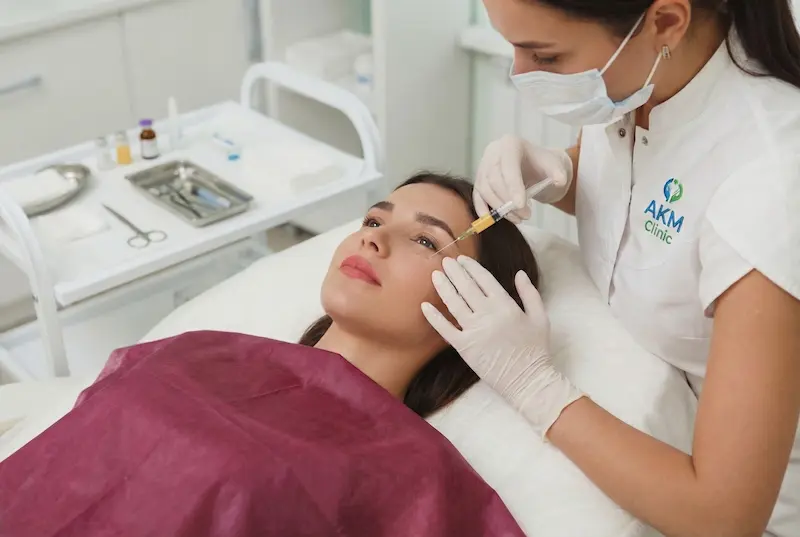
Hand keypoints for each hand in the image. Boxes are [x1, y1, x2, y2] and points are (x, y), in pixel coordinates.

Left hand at [422, 256, 583, 438]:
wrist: (528, 380)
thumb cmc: (536, 350)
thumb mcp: (540, 317)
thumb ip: (530, 293)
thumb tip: (519, 273)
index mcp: (506, 305)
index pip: (484, 279)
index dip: (471, 267)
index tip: (462, 260)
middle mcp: (488, 315)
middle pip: (466, 287)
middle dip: (454, 272)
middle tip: (445, 261)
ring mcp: (474, 331)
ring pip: (454, 303)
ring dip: (443, 287)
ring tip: (435, 275)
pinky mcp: (464, 347)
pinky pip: (445, 329)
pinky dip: (434, 317)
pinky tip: (425, 306)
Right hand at [474, 135, 573, 222]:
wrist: (534, 166)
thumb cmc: (543, 165)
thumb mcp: (555, 166)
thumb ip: (559, 173)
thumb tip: (559, 181)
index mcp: (510, 144)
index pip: (508, 166)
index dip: (513, 187)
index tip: (521, 205)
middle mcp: (493, 151)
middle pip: (494, 179)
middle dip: (508, 201)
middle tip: (526, 216)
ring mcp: (483, 165)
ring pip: (485, 189)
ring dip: (500, 208)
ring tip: (518, 218)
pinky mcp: (479, 179)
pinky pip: (477, 194)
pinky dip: (481, 208)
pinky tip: (489, 219)